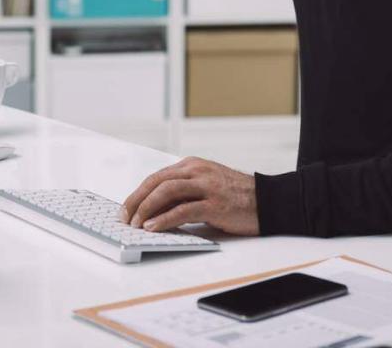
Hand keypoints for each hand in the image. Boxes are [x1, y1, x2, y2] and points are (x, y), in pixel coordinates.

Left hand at [120, 157, 259, 235]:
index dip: (138, 193)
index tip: (126, 208)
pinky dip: (164, 219)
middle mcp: (197, 171)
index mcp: (192, 165)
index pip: (157, 177)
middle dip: (136, 200)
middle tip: (124, 217)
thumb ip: (182, 193)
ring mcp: (206, 186)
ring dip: (146, 208)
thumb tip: (153, 210)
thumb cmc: (234, 196)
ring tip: (135, 223)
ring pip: (166, 191)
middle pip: (157, 182)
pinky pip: (183, 210)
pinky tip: (153, 227)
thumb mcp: (205, 186)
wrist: (267, 200)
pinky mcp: (215, 204)